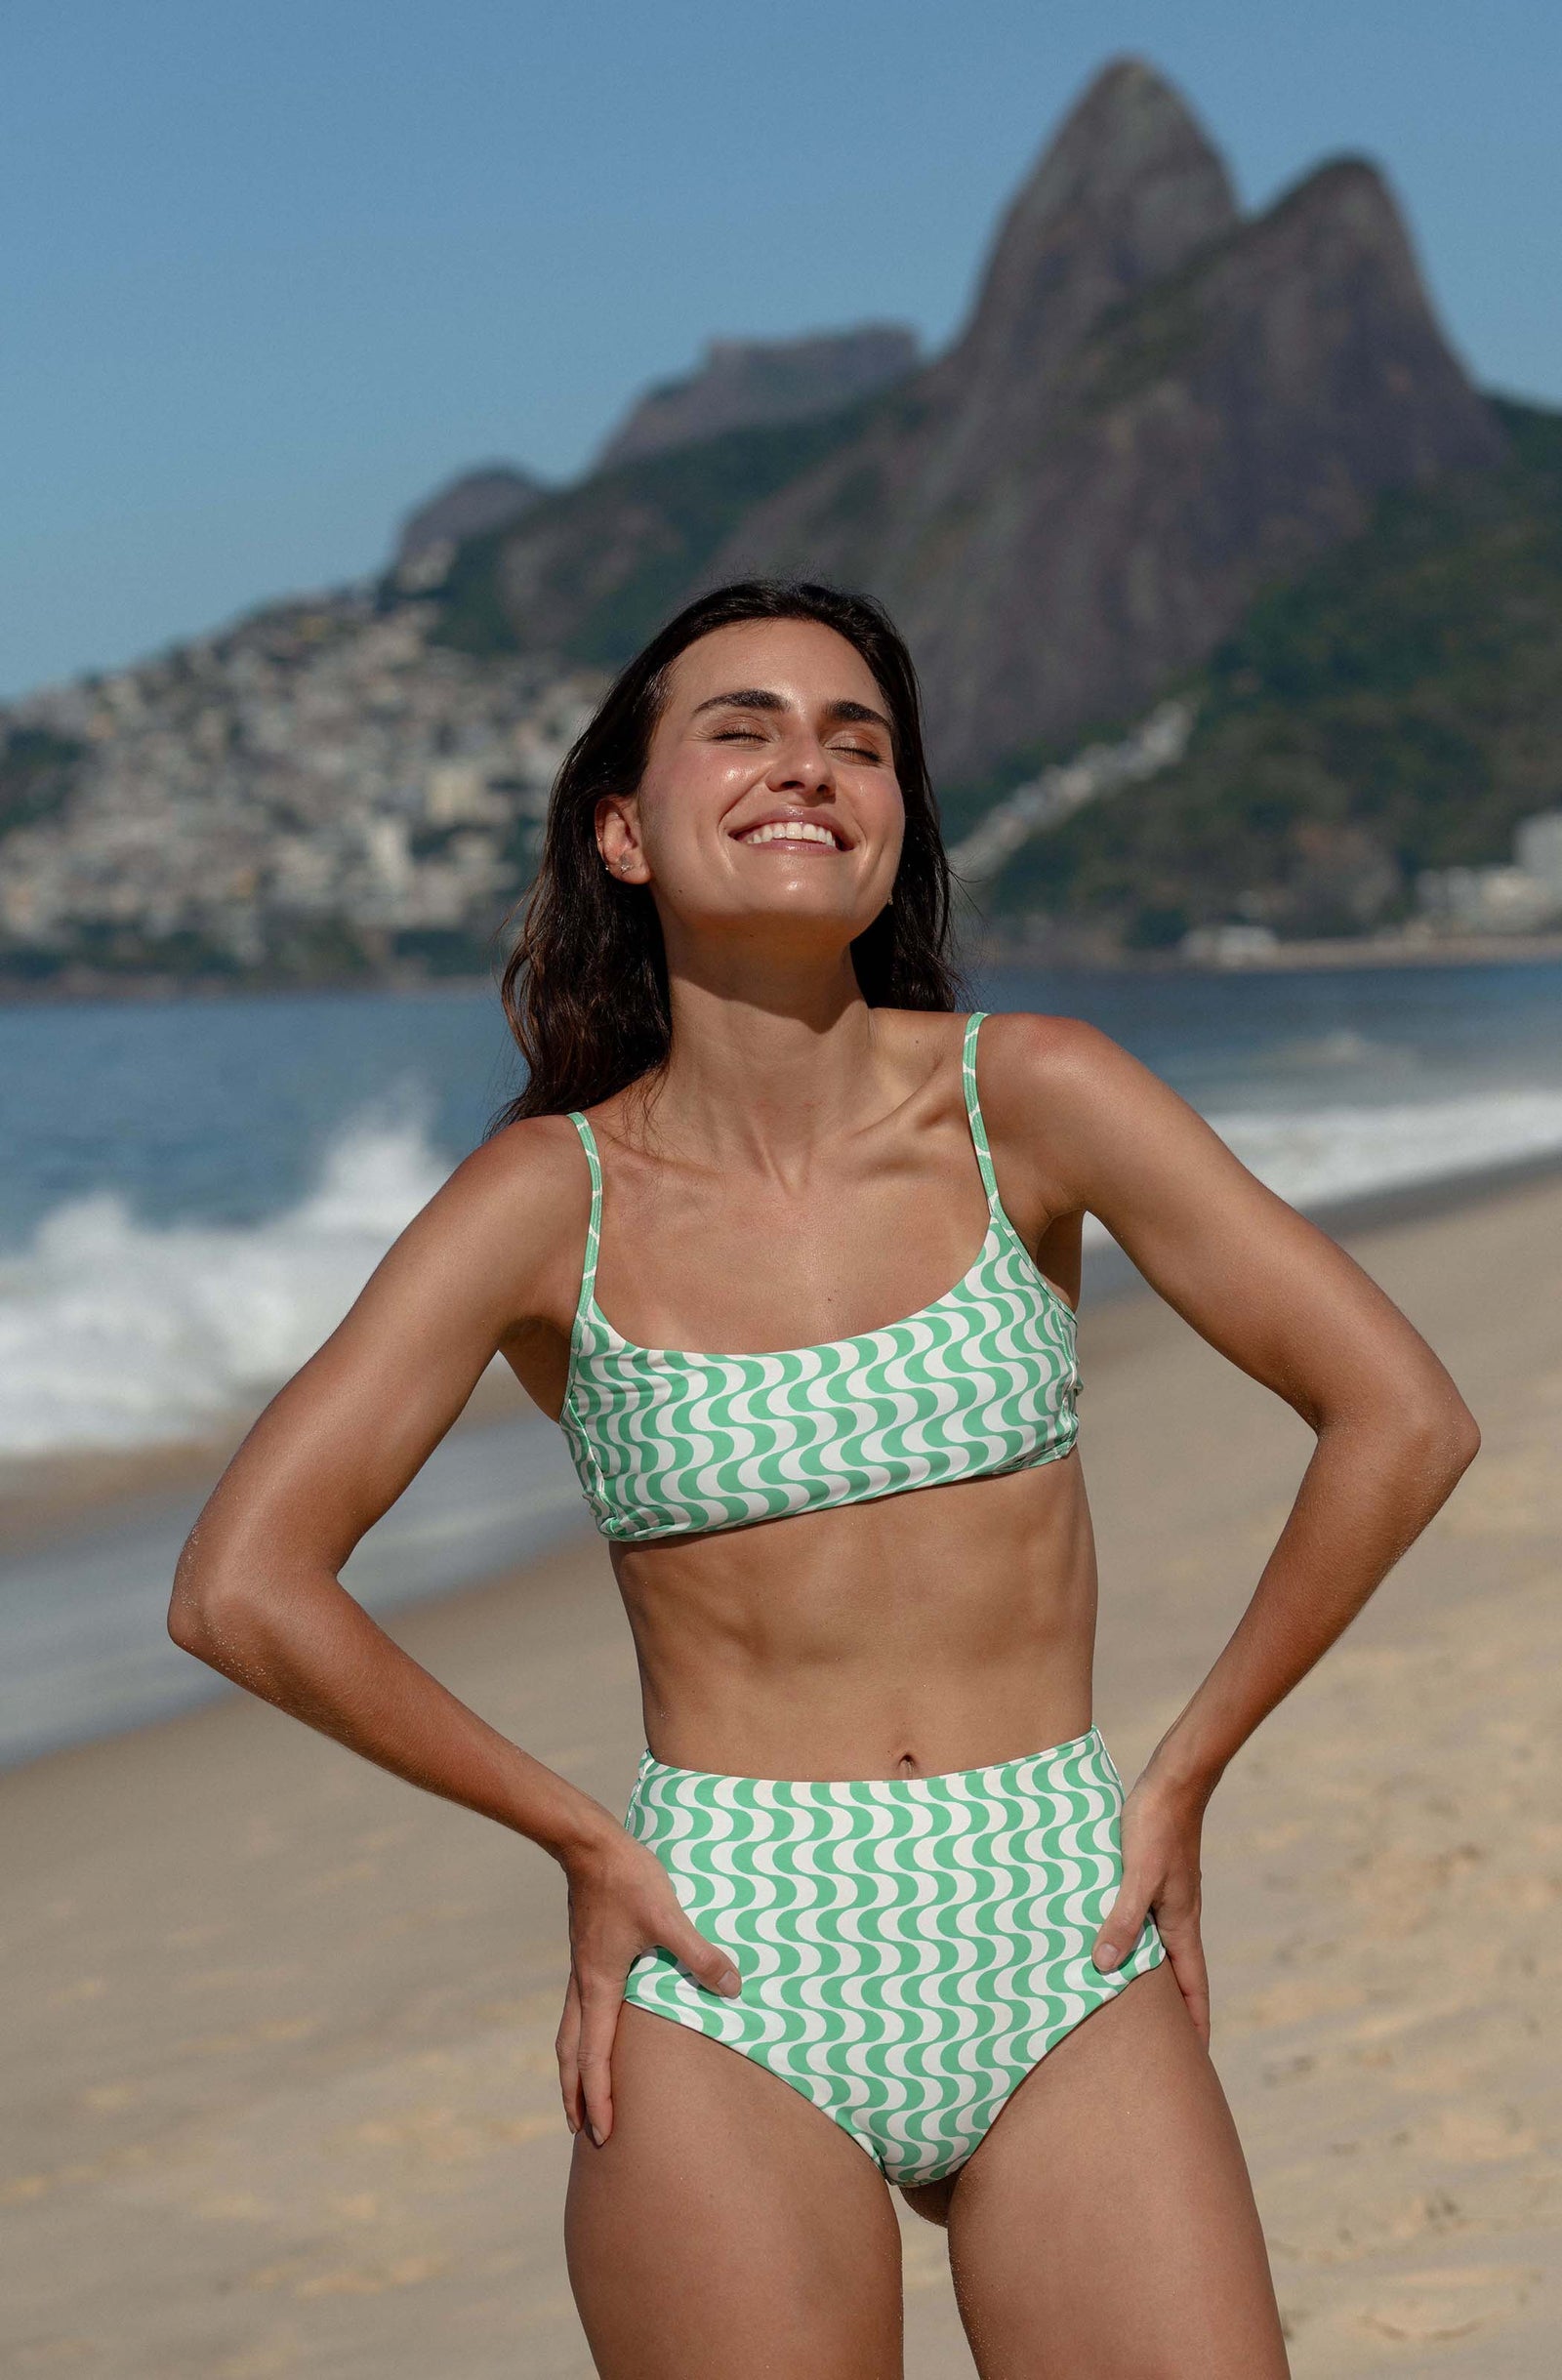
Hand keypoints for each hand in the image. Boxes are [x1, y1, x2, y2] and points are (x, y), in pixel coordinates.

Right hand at [555, 1827, 741, 2146]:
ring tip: (579, 2094)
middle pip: (571, 2055)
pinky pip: (576, 2011)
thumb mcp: (668, 1917)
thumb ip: (699, 1953)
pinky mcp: (586, 1955)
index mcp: (600, 1987)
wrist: (590, 1846)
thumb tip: (732, 1986)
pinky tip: (597, 2031)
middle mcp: (584, 1986)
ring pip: (568, 2034)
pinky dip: (579, 2038)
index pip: (595, 2057)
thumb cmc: (628, 1880)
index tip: (602, 2135)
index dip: (599, 2099)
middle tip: (580, 2132)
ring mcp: (582, 1970)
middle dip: (576, 2096)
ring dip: (574, 2069)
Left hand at [1090, 1772, 1210, 2045]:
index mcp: (1181, 1926)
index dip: (1193, 2028)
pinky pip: (1143, 1925)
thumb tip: (1106, 1967)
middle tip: (1157, 2050)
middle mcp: (1178, 1919)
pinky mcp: (1153, 1881)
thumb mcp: (1136, 1876)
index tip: (1193, 2065)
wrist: (1174, 1781)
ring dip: (1148, 1980)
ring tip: (1126, 2008)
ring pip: (1158, 1952)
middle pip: (1178, 1979)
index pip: (1193, 1991)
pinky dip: (1131, 1945)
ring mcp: (1167, 1901)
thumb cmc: (1157, 1827)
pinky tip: (1109, 1945)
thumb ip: (1122, 1920)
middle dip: (1170, 2015)